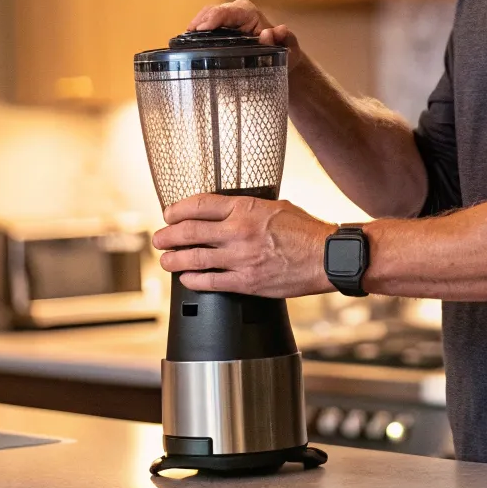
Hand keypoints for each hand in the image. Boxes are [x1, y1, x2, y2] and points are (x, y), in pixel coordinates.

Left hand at [152, 194, 335, 296]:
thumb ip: (251, 208)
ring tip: (166, 260)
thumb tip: (231, 209)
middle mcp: (239, 231)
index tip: (169, 214)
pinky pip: (210, 282)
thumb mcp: (278, 206)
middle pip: (189, 232)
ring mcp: (240, 258)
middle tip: (159, 239)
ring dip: (173, 259)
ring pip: (194, 258)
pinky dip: (193, 279)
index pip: (199, 205)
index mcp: (247, 208)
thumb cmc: (308, 231)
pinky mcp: (246, 282)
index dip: (178, 210)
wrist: (327, 256)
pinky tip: (187, 277)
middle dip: (167, 235)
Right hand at [189, 0, 301, 70]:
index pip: (228, 11)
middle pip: (212, 11)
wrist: (282, 58)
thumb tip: (275, 31)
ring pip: (205, 16)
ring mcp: (228, 19)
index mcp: (250, 13)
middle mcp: (237, 11)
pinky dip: (197, 32)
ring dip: (195, 26)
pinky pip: (205, 25)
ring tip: (184, 41)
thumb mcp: (288, 50)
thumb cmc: (286, 53)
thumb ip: (284, 40)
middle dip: (199, 21)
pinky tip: (188, 43)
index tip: (202, 29)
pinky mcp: (222, 28)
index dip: (214, 18)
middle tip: (187, 37)